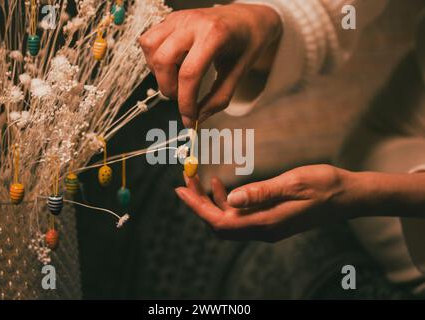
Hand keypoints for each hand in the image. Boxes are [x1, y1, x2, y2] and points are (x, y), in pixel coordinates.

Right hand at [139, 4, 281, 126]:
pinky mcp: (170, 19)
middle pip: (163, 60)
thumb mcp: (239, 73)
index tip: (189, 118)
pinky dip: (154, 58)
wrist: (248, 19)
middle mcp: (193, 22)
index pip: (189, 73)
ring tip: (176, 78)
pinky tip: (171, 65)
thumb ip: (218, 99)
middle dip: (169, 88)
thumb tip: (197, 119)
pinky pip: (148, 40)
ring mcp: (179, 18)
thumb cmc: (247, 44)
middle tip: (182, 97)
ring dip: (158, 71)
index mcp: (215, 34)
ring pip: (150, 47)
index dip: (185, 102)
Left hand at [175, 165, 358, 241]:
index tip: (180, 190)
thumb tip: (229, 200)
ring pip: (228, 219)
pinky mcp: (269, 220)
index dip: (197, 207)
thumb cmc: (324, 186)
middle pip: (220, 223)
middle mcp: (263, 230)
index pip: (221, 222)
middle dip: (198, 203)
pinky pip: (240, 215)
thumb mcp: (293, 183)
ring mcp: (266, 226)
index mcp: (266, 223)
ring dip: (210, 202)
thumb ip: (261, 193)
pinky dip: (226, 201)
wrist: (347, 196)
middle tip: (185, 179)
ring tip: (198, 178)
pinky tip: (221, 184)